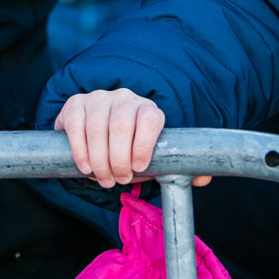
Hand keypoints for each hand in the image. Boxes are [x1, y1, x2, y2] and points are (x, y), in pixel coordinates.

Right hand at [54, 89, 207, 187]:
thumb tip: (203, 179)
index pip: (149, 118)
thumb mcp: (153, 157)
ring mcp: (98, 98)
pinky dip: (80, 150)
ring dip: (99, 160)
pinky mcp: (76, 103)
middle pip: (120, 125)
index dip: (144, 143)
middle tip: (118, 180)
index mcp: (147, 109)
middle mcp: (124, 98)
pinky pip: (75, 125)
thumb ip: (177, 168)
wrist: (100, 132)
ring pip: (97, 128)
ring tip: (103, 179)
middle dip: (118, 159)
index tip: (139, 168)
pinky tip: (85, 167)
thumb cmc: (132, 149)